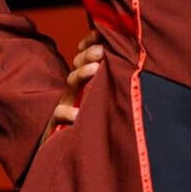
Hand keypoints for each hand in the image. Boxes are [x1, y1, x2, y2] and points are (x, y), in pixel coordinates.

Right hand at [38, 28, 103, 149]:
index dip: (92, 43)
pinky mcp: (55, 126)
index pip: (87, 57)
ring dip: (82, 74)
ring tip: (95, 68)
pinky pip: (59, 116)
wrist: (62, 157)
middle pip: (80, 65)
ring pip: (71, 84)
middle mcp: (74, 91)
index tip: (101, 34)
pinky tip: (76, 115)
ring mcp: (64, 106)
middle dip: (89, 54)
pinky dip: (66, 114)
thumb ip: (113, 84)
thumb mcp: (100, 102)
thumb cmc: (90, 127)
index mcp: (86, 83)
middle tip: (102, 49)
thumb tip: (134, 67)